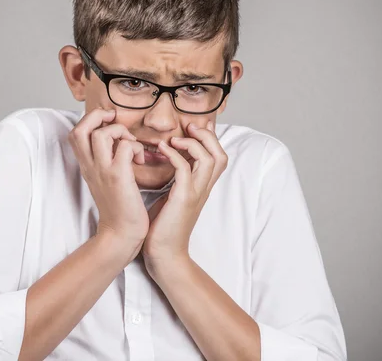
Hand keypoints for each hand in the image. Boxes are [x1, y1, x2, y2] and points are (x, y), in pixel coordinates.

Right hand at [67, 108, 147, 254]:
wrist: (121, 233)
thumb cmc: (119, 207)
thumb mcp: (105, 180)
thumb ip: (105, 159)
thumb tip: (117, 140)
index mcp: (87, 166)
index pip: (75, 133)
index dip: (90, 120)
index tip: (108, 123)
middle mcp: (90, 166)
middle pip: (81, 129)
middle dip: (98, 117)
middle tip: (115, 122)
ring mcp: (103, 170)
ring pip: (102, 134)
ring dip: (121, 132)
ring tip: (132, 146)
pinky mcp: (118, 176)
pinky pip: (126, 147)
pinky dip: (136, 147)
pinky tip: (140, 160)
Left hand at [141, 121, 227, 275]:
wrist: (164, 255)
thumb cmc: (163, 227)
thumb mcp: (172, 197)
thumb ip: (176, 180)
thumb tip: (168, 162)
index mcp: (202, 188)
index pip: (218, 158)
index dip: (209, 139)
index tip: (192, 128)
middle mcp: (203, 189)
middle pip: (220, 155)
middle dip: (207, 136)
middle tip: (189, 126)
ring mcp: (195, 194)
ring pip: (210, 159)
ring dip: (193, 143)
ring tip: (175, 138)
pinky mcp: (183, 199)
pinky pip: (185, 170)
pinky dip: (174, 154)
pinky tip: (161, 149)